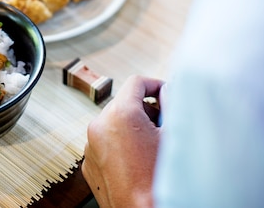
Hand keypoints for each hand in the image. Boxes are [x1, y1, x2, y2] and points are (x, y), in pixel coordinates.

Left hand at [82, 75, 163, 207]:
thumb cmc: (161, 181)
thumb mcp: (174, 136)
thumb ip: (171, 104)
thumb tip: (168, 91)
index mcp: (120, 114)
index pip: (136, 82)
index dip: (155, 84)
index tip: (165, 93)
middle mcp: (99, 126)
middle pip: (123, 103)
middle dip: (144, 109)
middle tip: (163, 124)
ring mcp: (90, 146)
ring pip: (113, 123)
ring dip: (131, 127)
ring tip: (151, 145)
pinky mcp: (89, 164)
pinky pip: (104, 144)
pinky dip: (119, 145)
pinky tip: (137, 160)